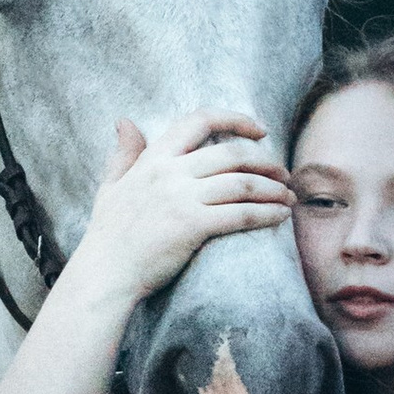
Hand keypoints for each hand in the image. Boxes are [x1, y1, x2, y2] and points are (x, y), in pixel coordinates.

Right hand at [67, 113, 292, 310]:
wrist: (105, 274)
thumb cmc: (108, 235)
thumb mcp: (110, 186)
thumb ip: (123, 153)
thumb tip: (125, 121)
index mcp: (154, 158)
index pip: (199, 120)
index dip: (235, 119)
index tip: (260, 130)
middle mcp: (170, 172)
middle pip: (232, 153)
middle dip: (266, 161)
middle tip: (283, 174)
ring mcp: (181, 199)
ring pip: (242, 183)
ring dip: (273, 189)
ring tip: (288, 197)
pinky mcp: (193, 226)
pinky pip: (241, 214)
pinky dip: (266, 213)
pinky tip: (280, 216)